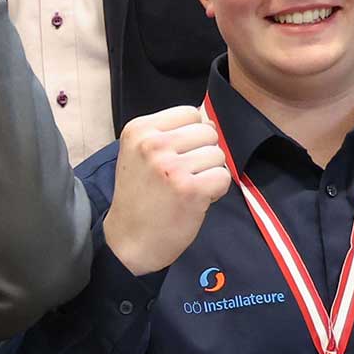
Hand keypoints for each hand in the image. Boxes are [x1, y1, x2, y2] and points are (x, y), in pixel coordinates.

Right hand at [100, 106, 234, 276]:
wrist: (130, 240)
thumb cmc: (141, 197)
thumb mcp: (141, 154)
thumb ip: (170, 134)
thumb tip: (210, 122)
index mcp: (138, 129)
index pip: (190, 113)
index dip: (192, 135)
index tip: (176, 156)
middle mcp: (152, 144)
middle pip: (208, 132)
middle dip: (203, 154)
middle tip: (183, 176)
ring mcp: (170, 167)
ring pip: (218, 155)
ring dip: (209, 173)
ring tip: (187, 189)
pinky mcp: (189, 189)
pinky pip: (223, 177)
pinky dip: (216, 191)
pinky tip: (196, 200)